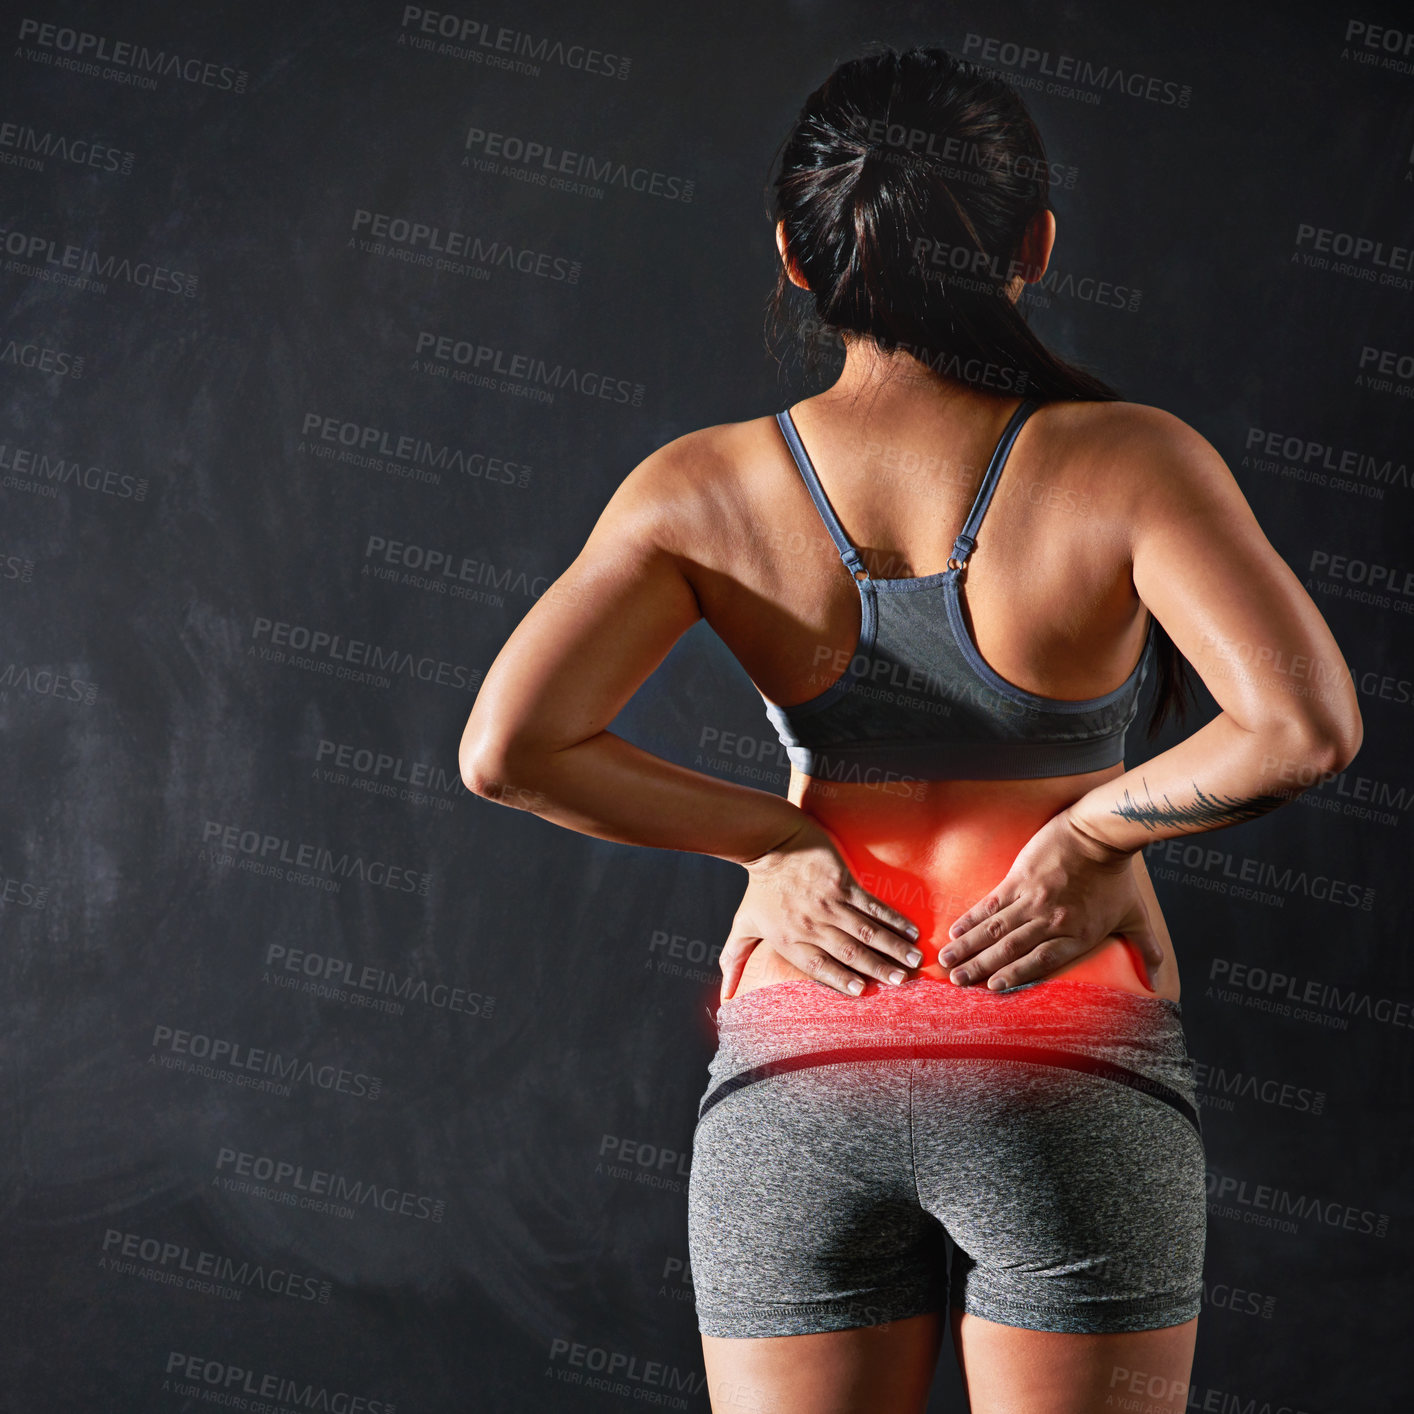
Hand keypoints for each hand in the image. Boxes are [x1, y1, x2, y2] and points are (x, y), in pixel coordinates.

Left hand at [718, 814, 923, 1001]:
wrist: (770, 842)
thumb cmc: (757, 889)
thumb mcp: (743, 925)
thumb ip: (734, 959)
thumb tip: (723, 996)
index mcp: (789, 939)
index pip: (818, 965)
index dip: (840, 979)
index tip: (862, 991)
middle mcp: (811, 924)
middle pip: (848, 951)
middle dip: (877, 968)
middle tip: (901, 983)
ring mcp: (829, 902)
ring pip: (866, 930)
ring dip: (892, 946)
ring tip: (914, 962)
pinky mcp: (843, 883)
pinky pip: (873, 905)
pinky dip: (893, 918)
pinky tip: (910, 930)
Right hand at [938, 808, 1162, 991]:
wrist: (1099, 835)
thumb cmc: (1118, 876)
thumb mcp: (1135, 915)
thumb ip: (1146, 948)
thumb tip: (1160, 980)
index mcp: (1076, 935)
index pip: (1040, 962)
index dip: (1014, 976)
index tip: (992, 989)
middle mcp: (1051, 922)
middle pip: (1010, 950)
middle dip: (980, 968)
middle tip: (956, 982)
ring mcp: (1032, 900)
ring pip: (995, 930)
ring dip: (969, 947)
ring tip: (947, 961)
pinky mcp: (1018, 879)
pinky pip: (991, 904)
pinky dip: (972, 918)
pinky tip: (956, 929)